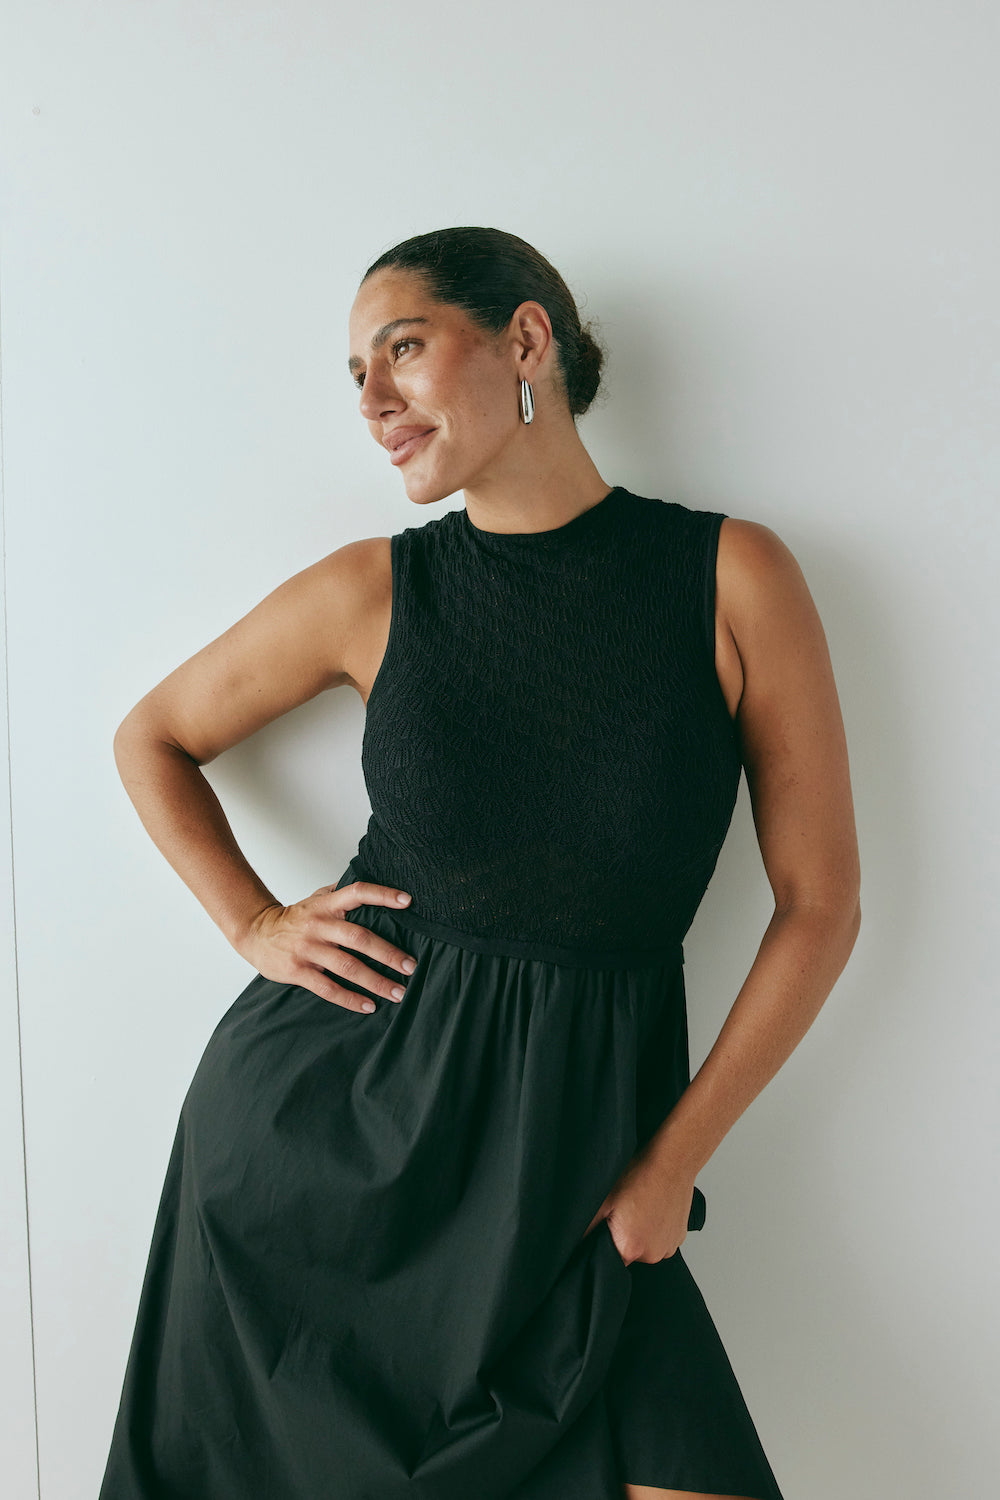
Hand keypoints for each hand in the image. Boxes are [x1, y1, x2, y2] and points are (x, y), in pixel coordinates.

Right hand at [236, 880, 417, 1012]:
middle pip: (359, 938)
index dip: (383, 895)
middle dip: (388, 954)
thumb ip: (343, 891)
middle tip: (411, 967)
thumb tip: (375, 877)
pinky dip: (350, 999)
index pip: (357, 892)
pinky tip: (369, 1006)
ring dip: (375, 981)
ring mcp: (308, 949)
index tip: (408, 901)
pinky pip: (328, 988)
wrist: (256, 933)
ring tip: (398, 992)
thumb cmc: (296, 917)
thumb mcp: (317, 898)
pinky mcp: (298, 971)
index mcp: (327, 905)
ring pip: (347, 966)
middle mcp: (319, 925)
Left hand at [583, 1146, 696, 1265]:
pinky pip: (660, 1240)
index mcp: (630, 1248)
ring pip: (645, 1247)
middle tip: (623, 1212)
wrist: (672, 1161)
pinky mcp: (679, 1238)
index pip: (608, 1262)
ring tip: (639, 1207)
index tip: (608, 1225)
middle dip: (622, 1236)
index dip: (604, 1243)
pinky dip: (655, 1229)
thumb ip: (586, 1228)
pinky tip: (652, 1209)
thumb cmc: (640, 1175)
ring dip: (640, 1233)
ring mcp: (669, 1247)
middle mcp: (653, 1254)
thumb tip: (575, 1245)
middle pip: (627, 1254)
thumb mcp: (603, 1200)